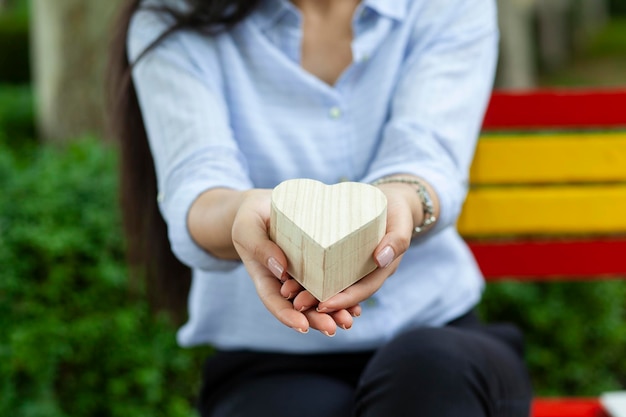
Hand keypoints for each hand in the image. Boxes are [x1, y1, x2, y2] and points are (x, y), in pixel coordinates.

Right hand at [231, 189, 356, 335]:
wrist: (265, 206)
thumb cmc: (250, 217)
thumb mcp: (248, 228)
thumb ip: (260, 247)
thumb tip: (282, 270)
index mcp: (266, 278)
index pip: (275, 303)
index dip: (288, 316)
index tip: (303, 326)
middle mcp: (286, 282)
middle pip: (300, 307)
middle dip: (317, 319)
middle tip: (333, 328)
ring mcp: (303, 274)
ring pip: (318, 298)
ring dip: (333, 312)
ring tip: (348, 320)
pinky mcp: (319, 263)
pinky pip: (330, 280)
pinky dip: (342, 293)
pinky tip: (356, 303)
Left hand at [291, 182, 415, 313]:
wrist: (391, 200)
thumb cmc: (397, 210)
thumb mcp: (401, 222)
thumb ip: (396, 240)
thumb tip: (380, 259)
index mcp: (379, 271)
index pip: (361, 291)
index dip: (343, 301)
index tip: (323, 306)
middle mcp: (362, 273)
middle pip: (341, 292)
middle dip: (319, 300)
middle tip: (297, 303)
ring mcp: (349, 264)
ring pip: (329, 282)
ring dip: (309, 290)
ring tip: (287, 291)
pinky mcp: (338, 253)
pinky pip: (323, 266)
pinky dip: (308, 272)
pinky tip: (289, 272)